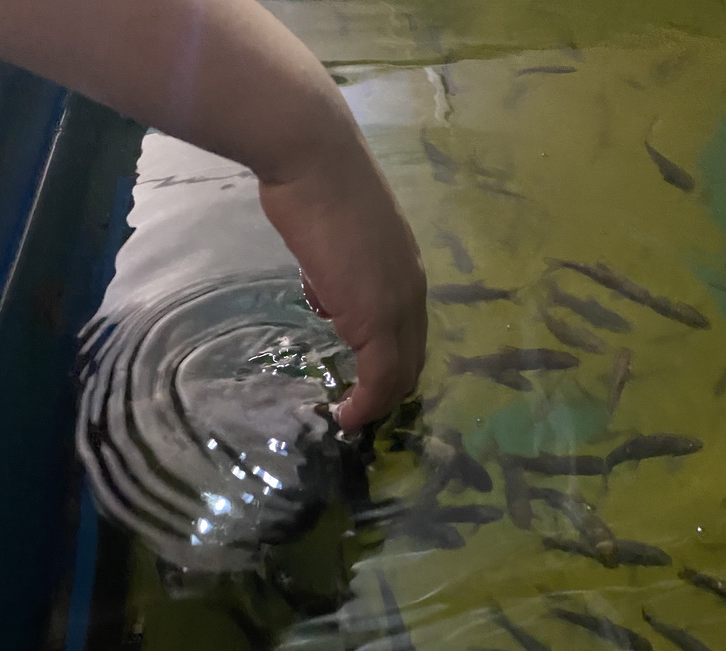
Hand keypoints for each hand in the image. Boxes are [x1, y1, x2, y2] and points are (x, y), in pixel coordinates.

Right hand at [259, 135, 426, 432]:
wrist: (313, 159)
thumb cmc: (316, 185)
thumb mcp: (333, 238)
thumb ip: (338, 272)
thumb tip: (327, 296)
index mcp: (406, 271)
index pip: (409, 334)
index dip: (391, 364)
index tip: (366, 384)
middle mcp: (412, 292)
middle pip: (410, 360)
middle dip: (387, 391)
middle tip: (360, 409)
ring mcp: (397, 306)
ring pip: (399, 374)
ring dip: (376, 402)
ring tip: (351, 417)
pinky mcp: (375, 319)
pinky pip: (378, 377)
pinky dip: (365, 404)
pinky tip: (344, 415)